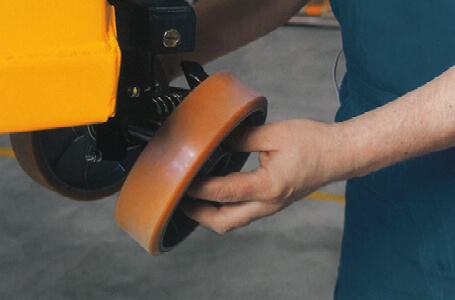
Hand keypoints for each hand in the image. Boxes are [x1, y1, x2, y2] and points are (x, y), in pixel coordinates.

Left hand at [182, 119, 349, 233]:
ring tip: (193, 198)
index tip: (182, 180)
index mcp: (269, 185)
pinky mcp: (273, 203)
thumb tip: (219, 140)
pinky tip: (217, 194)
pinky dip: (224, 209)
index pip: (224, 192)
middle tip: (181, 199)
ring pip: (233, 221)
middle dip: (198, 214)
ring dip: (210, 214)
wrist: (339, 155)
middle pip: (224, 221)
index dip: (198, 188)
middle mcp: (268, 203)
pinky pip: (243, 214)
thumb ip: (243, 138)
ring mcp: (271, 206)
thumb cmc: (314, 143)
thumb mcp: (275, 134)